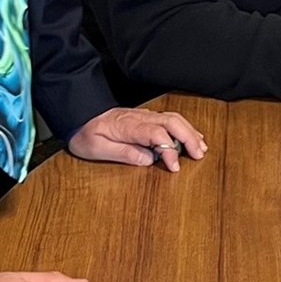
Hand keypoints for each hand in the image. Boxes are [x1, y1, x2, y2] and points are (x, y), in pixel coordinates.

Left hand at [67, 107, 207, 171]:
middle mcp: (141, 117)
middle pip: (172, 122)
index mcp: (129, 126)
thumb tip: (148, 159)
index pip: (157, 135)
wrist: (79, 115)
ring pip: (174, 118)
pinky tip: (190, 136)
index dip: (169, 150)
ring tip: (201, 147)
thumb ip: (123, 153)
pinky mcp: (146, 117)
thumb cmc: (86, 133)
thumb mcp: (97, 148)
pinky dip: (184, 127)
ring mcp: (145, 116)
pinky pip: (170, 119)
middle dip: (189, 138)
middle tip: (199, 155)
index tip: (175, 167)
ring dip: (190, 132)